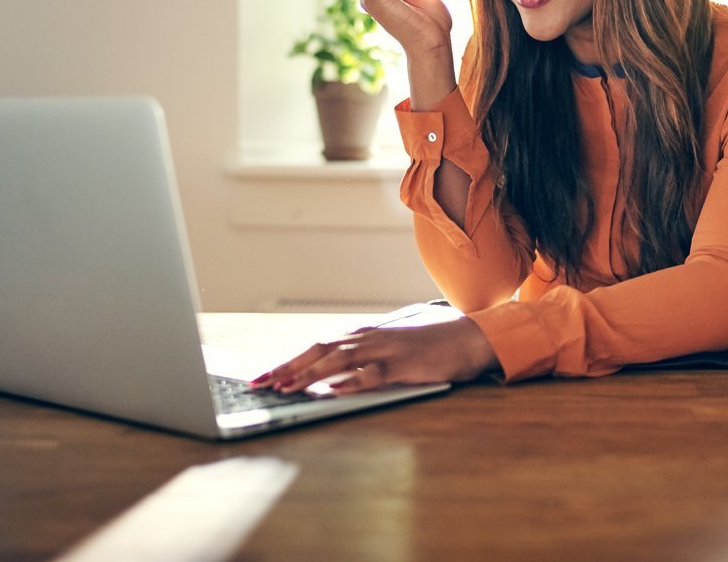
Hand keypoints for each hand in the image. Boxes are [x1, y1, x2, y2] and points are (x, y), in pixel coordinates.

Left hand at [250, 317, 498, 395]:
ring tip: (286, 387)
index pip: (317, 347)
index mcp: (363, 336)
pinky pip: (373, 373)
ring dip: (310, 374)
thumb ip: (362, 360)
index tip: (262, 377)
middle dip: (288, 367)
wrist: (468, 339)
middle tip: (260, 384)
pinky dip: (352, 381)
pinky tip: (334, 390)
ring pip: (340, 360)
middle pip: (320, 349)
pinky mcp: (404, 364)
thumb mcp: (390, 351)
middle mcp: (369, 339)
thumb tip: (329, 378)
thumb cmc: (429, 348)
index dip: (288, 361)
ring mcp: (386, 350)